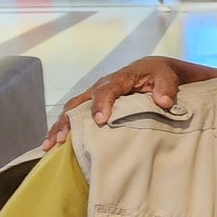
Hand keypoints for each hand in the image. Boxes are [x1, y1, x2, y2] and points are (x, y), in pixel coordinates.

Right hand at [42, 57, 184, 149]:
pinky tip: (52, 146)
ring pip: (71, 110)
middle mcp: (101, 86)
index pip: (107, 90)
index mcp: (119, 79)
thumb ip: (166, 88)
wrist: (152, 70)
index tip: (101, 121)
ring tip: (50, 146)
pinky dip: (61, 129)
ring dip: (59, 127)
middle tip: (63, 139)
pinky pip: (73, 116)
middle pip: (79, 102)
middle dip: (69, 121)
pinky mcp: (91, 104)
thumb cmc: (159, 75)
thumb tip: (164, 102)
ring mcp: (93, 95)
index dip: (102, 104)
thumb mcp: (167, 78)